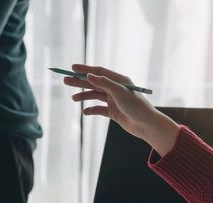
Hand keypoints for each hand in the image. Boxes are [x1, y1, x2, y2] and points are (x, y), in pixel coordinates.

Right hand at [65, 64, 179, 155]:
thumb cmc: (136, 106)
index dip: (85, 69)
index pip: (99, 72)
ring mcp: (114, 101)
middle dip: (80, 82)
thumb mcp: (119, 92)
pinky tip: (85, 112)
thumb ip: (103, 83)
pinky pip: (99, 109)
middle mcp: (116, 89)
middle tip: (66, 81)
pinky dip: (91, 110)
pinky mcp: (114, 112)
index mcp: (119, 80)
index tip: (72, 68)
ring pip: (95, 96)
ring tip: (73, 99)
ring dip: (84, 96)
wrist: (146, 125)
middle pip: (94, 83)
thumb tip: (89, 75)